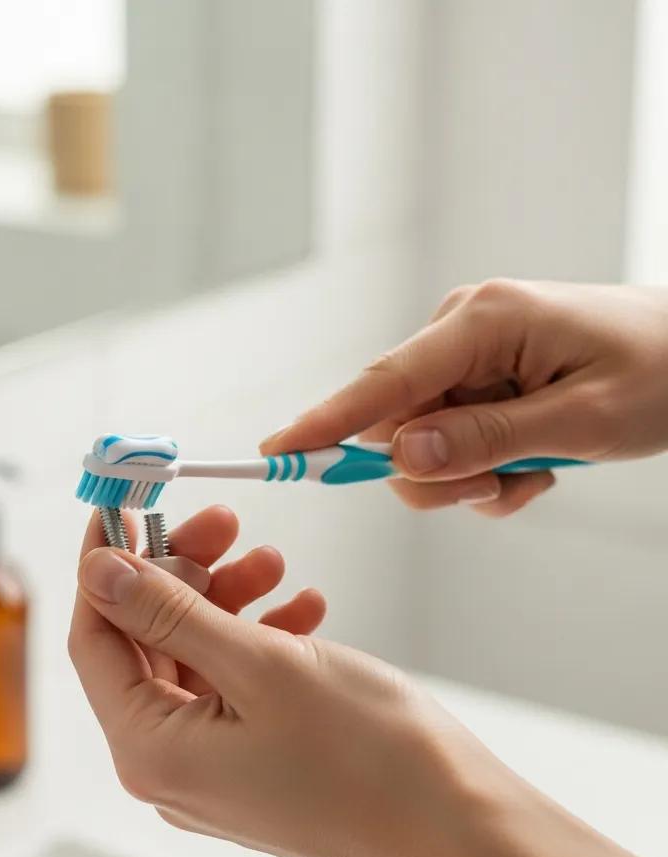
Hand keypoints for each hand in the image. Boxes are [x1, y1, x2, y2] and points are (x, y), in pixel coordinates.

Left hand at [68, 506, 507, 856]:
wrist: (461, 833)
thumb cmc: (369, 757)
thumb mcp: (259, 664)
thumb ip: (169, 613)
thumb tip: (98, 570)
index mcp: (150, 751)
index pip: (93, 640)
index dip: (102, 566)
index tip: (124, 505)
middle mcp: (170, 767)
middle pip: (147, 644)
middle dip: (181, 575)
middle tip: (223, 522)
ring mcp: (214, 769)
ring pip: (196, 658)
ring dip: (228, 601)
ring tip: (275, 561)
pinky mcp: (256, 763)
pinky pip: (236, 686)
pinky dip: (261, 639)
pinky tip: (306, 609)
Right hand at [261, 281, 667, 515]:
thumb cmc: (661, 370)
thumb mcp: (583, 420)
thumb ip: (488, 440)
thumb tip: (402, 458)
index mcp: (482, 322)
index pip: (384, 382)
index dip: (326, 423)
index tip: (276, 451)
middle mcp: (462, 332)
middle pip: (396, 426)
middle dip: (439, 473)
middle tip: (502, 485)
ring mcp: (468, 357)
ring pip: (423, 444)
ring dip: (472, 476)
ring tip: (536, 470)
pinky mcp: (478, 381)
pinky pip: (451, 443)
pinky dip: (489, 469)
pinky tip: (537, 462)